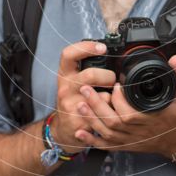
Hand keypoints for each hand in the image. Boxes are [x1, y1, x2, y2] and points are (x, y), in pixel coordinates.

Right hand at [52, 39, 114, 154]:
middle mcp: (65, 87)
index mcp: (65, 74)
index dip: (86, 47)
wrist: (64, 128)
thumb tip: (111, 58)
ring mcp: (70, 105)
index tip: (102, 48)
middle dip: (107, 77)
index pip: (69, 54)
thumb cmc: (73, 100)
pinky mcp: (78, 120)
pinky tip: (106, 111)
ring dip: (110, 97)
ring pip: (100, 96)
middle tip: (111, 80)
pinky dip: (109, 112)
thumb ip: (87, 69)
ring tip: (109, 98)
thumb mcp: (74, 81)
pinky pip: (102, 114)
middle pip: (90, 75)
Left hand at [73, 54, 175, 157]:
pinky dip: (92, 141)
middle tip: (85, 89)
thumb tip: (175, 59)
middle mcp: (136, 132)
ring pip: (106, 132)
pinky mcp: (126, 146)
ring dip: (91, 119)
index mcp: (147, 119)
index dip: (118, 97)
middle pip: (112, 121)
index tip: (114, 83)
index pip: (127, 110)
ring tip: (79, 105)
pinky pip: (106, 146)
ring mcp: (130, 140)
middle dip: (96, 105)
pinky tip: (80, 132)